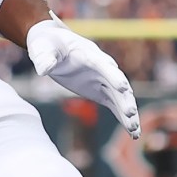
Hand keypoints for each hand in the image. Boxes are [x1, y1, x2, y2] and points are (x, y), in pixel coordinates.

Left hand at [27, 18, 140, 138]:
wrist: (53, 45)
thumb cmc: (48, 44)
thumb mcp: (42, 49)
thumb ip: (45, 58)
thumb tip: (43, 69)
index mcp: (89, 56)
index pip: (104, 66)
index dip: (113, 76)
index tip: (122, 88)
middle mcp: (102, 69)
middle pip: (118, 85)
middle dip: (124, 100)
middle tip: (130, 115)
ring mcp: (103, 81)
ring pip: (120, 98)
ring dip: (128, 113)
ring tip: (135, 131)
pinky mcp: (100, 91)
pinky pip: (115, 105)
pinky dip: (123, 118)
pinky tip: (133, 132)